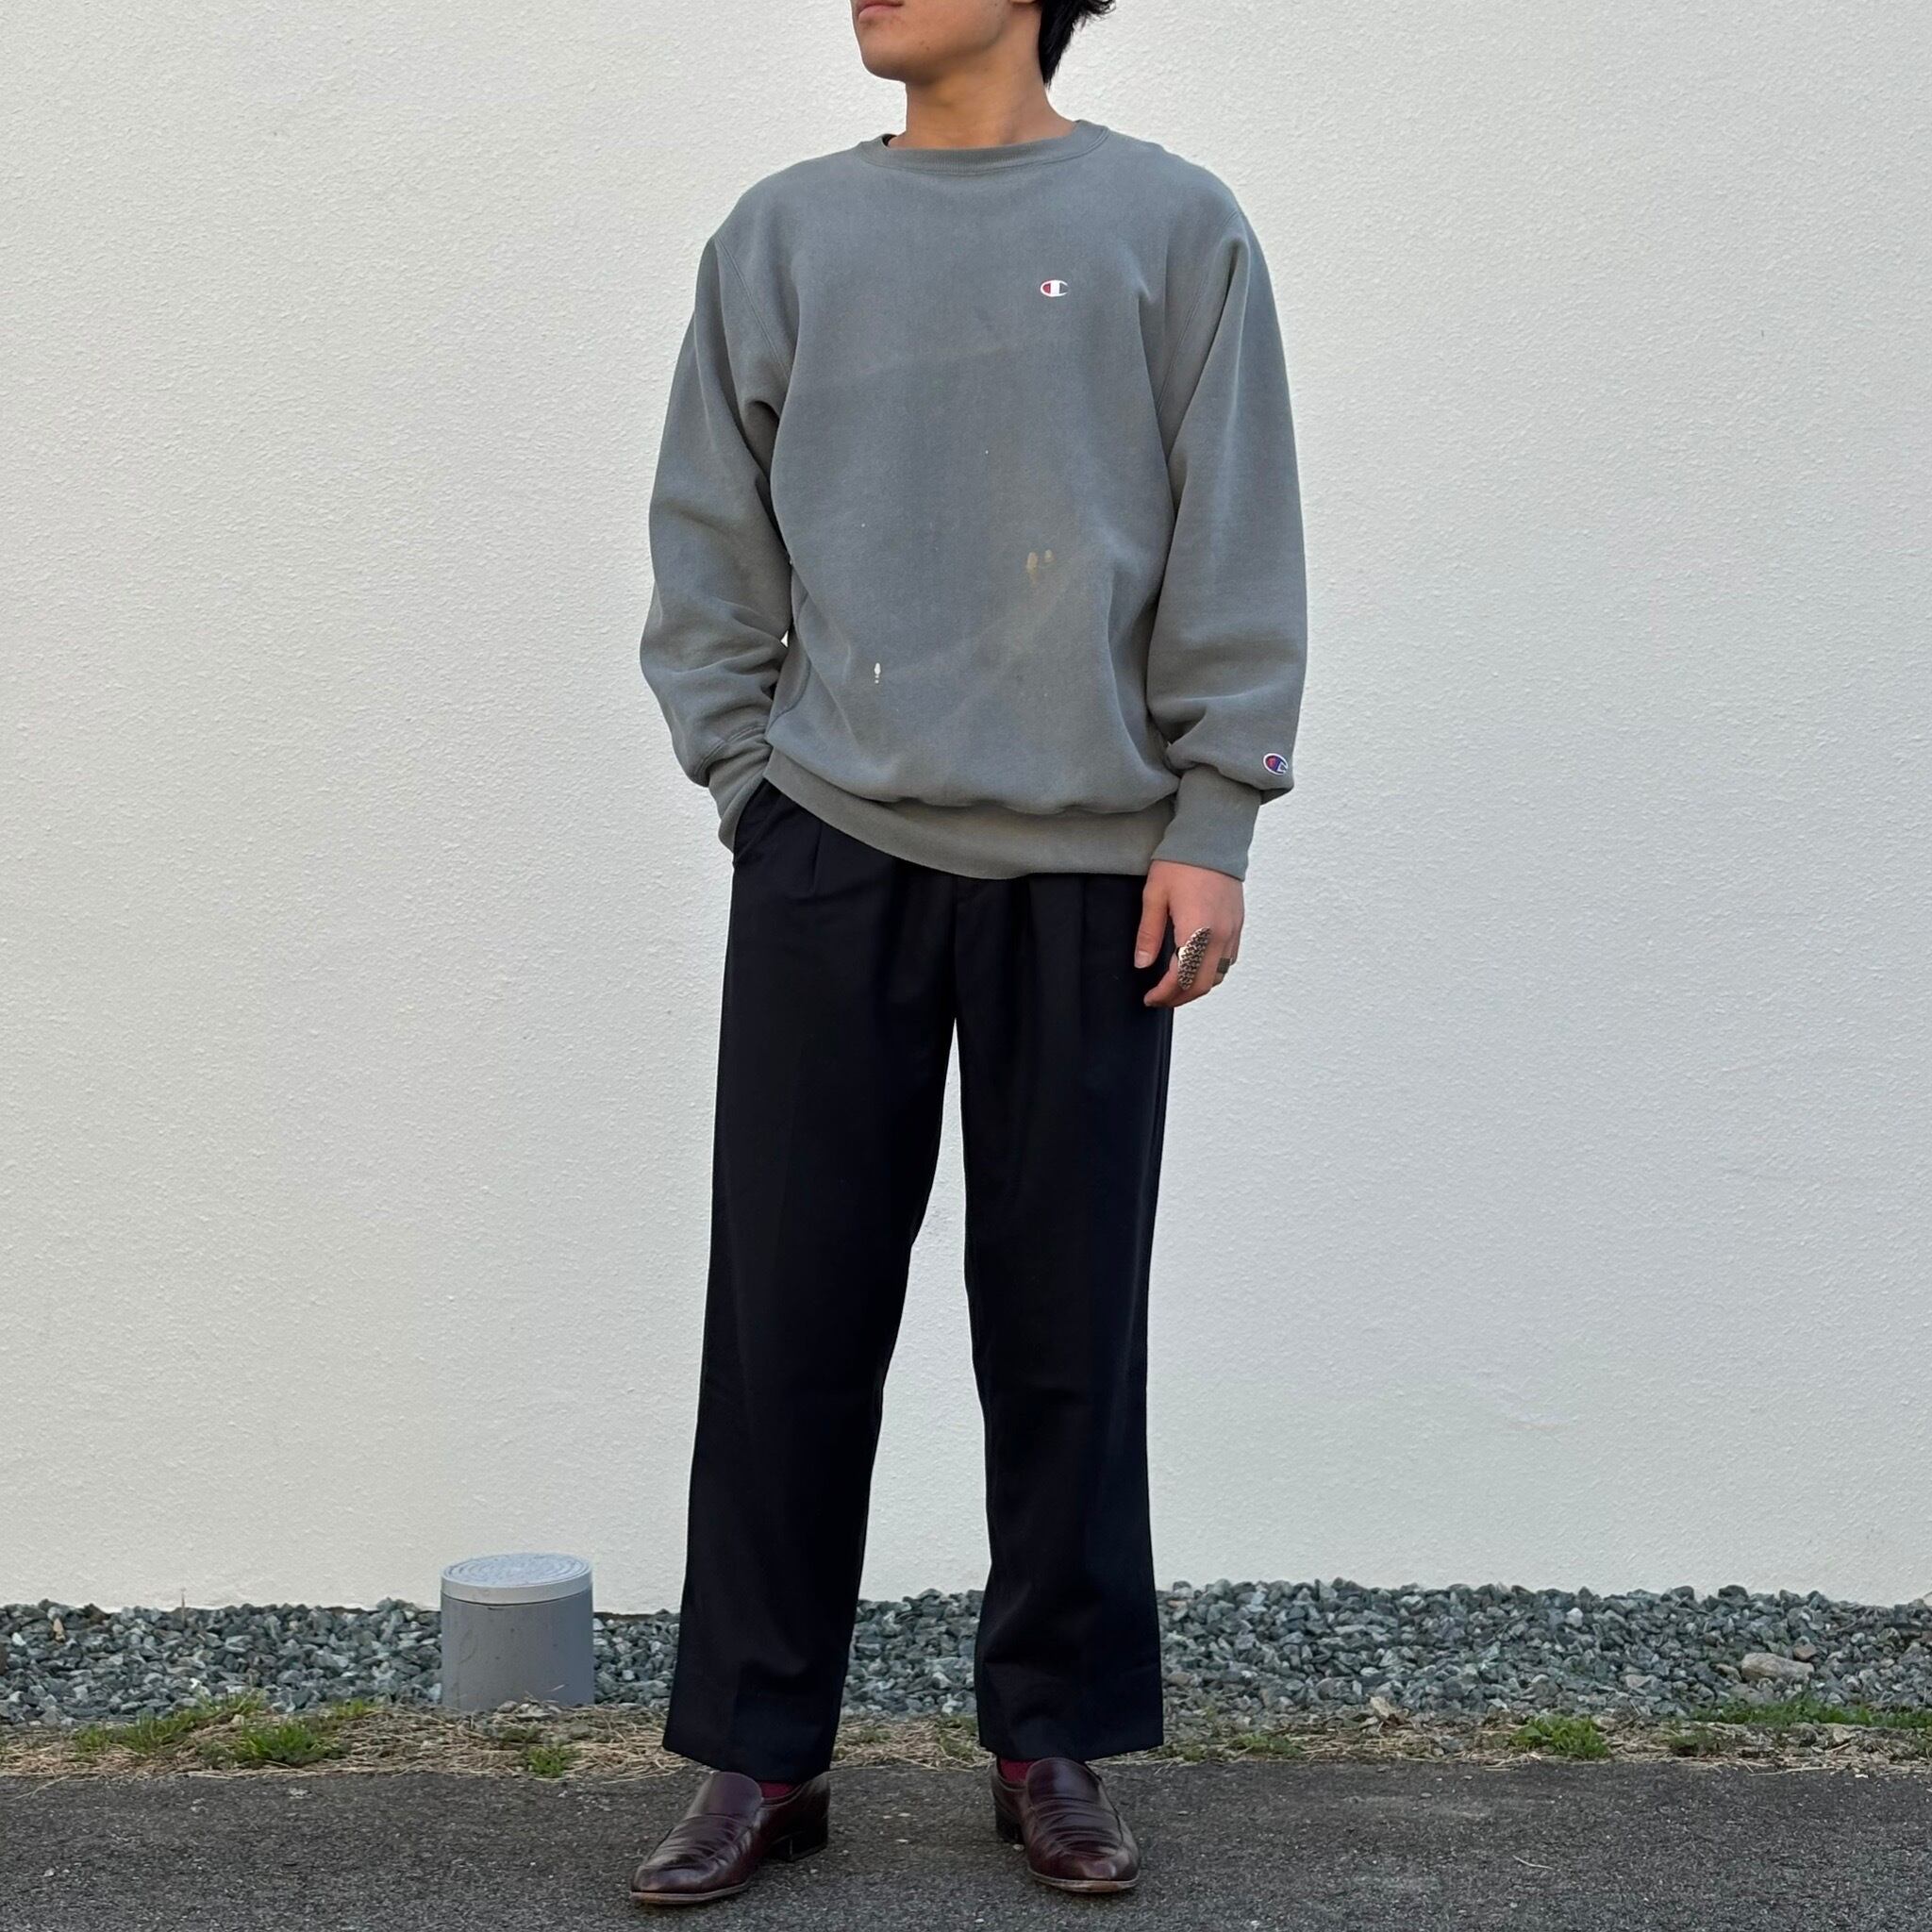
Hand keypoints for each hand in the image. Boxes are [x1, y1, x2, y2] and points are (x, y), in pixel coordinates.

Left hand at [1135, 859, 1243, 1007]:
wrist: (1212, 838)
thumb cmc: (1181, 862)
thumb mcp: (1154, 896)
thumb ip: (1149, 934)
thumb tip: (1143, 964)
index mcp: (1197, 930)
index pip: (1182, 978)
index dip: (1164, 994)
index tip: (1150, 998)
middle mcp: (1221, 935)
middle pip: (1203, 985)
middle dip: (1180, 998)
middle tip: (1160, 999)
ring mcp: (1233, 931)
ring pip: (1219, 976)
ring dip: (1197, 987)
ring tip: (1176, 987)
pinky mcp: (1238, 924)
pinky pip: (1229, 960)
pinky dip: (1212, 972)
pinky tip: (1196, 967)